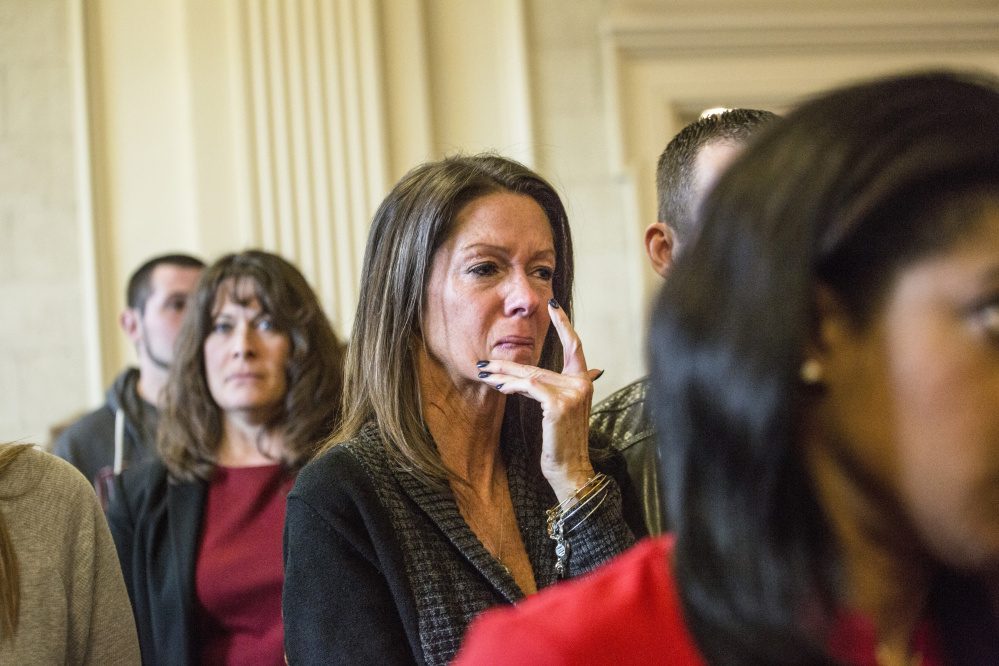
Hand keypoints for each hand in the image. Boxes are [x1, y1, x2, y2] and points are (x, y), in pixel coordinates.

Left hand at [476, 299, 601, 501]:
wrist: (572, 471)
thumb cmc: (564, 443)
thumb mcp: (562, 411)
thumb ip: (559, 389)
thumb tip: (544, 375)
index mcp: (585, 381)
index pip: (575, 346)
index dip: (564, 324)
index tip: (553, 305)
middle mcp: (582, 383)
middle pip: (539, 365)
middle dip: (509, 364)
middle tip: (486, 362)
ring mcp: (573, 393)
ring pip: (531, 375)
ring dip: (504, 376)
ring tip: (485, 374)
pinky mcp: (559, 404)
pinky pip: (530, 387)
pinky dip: (512, 386)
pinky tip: (499, 387)